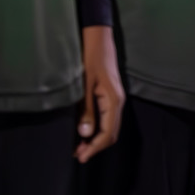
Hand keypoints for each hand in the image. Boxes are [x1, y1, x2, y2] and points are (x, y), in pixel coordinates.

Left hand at [75, 25, 123, 162]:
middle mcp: (118, 102)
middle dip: (95, 147)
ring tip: (78, 147)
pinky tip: (84, 131)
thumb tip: (85, 133)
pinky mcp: (109, 96)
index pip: (107, 133)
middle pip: (111, 133)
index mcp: (113, 101)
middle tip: (77, 155)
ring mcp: (115, 99)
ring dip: (96, 140)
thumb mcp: (84, 84)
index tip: (80, 156)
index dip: (94, 147)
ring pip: (109, 127)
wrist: (98, 38)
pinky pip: (107, 119)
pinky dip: (97, 129)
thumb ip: (86, 109)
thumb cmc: (90, 58)